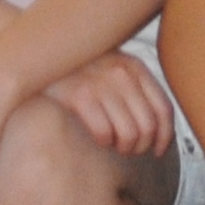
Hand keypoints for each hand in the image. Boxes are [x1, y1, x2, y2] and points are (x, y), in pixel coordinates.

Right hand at [42, 48, 176, 155]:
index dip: (165, 137)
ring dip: (122, 147)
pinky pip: (103, 133)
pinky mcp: (78, 95)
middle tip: (129, 149)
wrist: (40, 53)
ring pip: (129, 134)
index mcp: (134, 67)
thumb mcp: (113, 69)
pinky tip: (97, 136)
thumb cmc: (78, 68)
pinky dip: (103, 141)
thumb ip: (135, 88)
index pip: (163, 109)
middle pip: (148, 127)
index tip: (158, 151)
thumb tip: (160, 127)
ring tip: (113, 143)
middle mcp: (121, 73)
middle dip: (141, 146)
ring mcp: (100, 83)